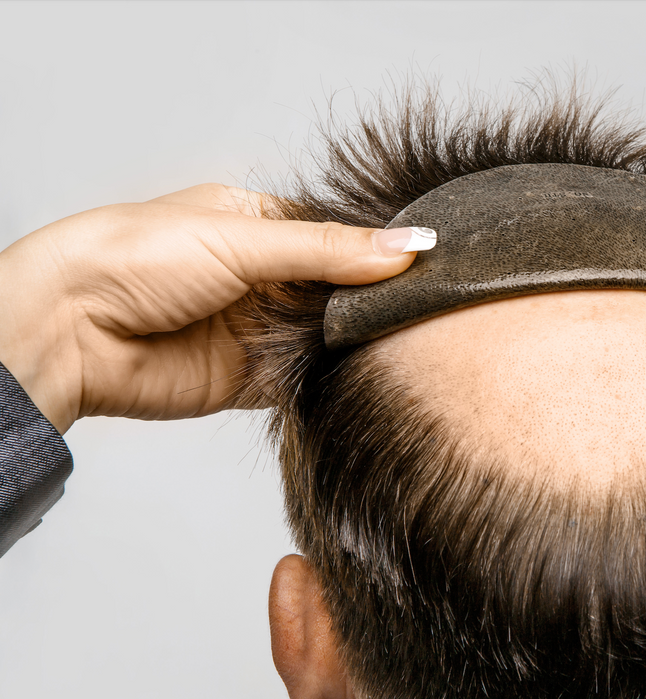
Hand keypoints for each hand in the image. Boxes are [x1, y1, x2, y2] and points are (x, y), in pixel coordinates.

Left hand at [0, 184, 421, 433]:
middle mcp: (262, 275)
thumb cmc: (131, 257)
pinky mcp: (250, 378)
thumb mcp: (242, 239)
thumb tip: (409, 245)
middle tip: (422, 306)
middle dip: (372, 298)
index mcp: (258, 223)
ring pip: (328, 334)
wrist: (68, 331)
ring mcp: (257, 328)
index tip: (428, 261)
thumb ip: (329, 250)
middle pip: (339, 288)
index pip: (339, 235)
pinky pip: (307, 378)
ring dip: (354, 339)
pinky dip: (331, 377)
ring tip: (400, 338)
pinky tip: (362, 370)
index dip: (380, 250)